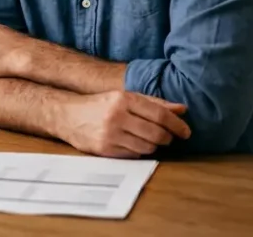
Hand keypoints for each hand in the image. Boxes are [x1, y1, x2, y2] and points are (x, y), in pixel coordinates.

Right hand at [56, 91, 191, 157]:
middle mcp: (116, 116)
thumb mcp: (124, 98)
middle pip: (156, 133)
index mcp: (123, 99)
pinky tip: (133, 144)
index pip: (159, 114)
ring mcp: (110, 134)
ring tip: (149, 140)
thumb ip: (153, 103)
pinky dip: (139, 151)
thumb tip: (182, 109)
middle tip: (168, 138)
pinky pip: (134, 155)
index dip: (177, 125)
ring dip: (154, 146)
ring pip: (147, 147)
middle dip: (167, 138)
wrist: (66, 115)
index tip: (186, 131)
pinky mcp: (105, 150)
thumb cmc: (99, 105)